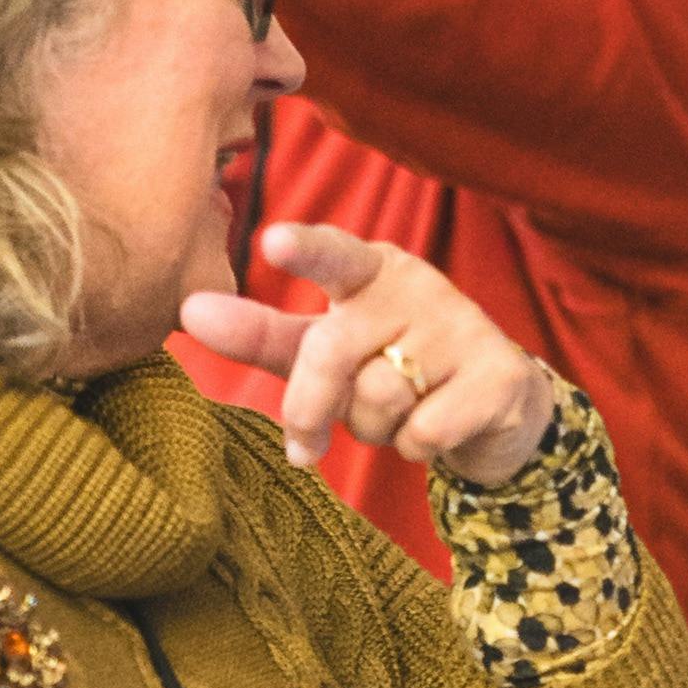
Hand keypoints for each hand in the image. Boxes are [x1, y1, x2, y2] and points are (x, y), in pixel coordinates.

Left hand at [182, 220, 557, 488]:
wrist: (495, 409)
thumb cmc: (391, 368)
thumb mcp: (322, 351)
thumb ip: (260, 333)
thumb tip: (188, 310)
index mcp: (370, 269)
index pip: (333, 254)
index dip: (304, 249)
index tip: (272, 240)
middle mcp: (418, 286)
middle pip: (333, 352)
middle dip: (312, 407)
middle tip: (308, 441)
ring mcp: (463, 327)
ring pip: (379, 399)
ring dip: (375, 429)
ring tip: (398, 414)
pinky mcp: (498, 376)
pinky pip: (425, 431)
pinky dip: (418, 447)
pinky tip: (437, 429)